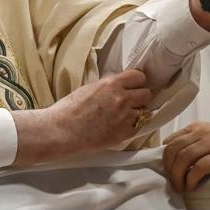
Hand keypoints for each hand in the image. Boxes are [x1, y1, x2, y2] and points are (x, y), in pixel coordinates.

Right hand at [12, 69, 152, 164]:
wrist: (62, 130)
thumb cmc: (69, 109)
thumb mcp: (89, 88)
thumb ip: (108, 86)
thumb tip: (118, 86)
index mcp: (111, 84)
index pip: (139, 76)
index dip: (137, 81)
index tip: (134, 85)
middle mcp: (122, 99)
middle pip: (146, 93)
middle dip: (140, 96)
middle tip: (131, 101)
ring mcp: (125, 117)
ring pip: (145, 111)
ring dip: (137, 112)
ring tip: (125, 115)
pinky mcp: (125, 133)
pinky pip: (139, 126)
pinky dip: (133, 125)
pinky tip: (120, 126)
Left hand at [162, 121, 209, 191]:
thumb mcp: (208, 131)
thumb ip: (192, 137)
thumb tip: (173, 148)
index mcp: (196, 127)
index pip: (172, 140)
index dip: (165, 156)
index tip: (166, 168)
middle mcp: (201, 133)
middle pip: (174, 150)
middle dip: (169, 168)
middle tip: (172, 180)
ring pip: (184, 158)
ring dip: (177, 175)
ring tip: (179, 186)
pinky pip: (199, 167)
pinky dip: (191, 178)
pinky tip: (191, 186)